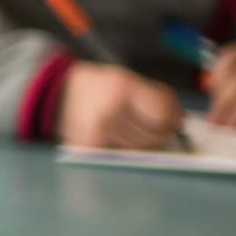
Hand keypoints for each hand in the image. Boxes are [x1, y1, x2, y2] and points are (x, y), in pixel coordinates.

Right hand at [57, 61, 184, 150]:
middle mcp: (111, 111)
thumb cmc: (98, 87)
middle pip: (154, 136)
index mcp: (123, 88)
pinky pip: (121, 155)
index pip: (163, 114)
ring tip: (137, 133)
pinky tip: (120, 139)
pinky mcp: (90, 148)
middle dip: (162, 135)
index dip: (174, 120)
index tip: (175, 121)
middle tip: (160, 131)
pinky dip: (126, 150)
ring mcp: (99, 132)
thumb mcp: (127, 80)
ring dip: (145, 144)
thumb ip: (155, 98)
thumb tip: (179, 121)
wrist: (56, 94)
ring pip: (140, 149)